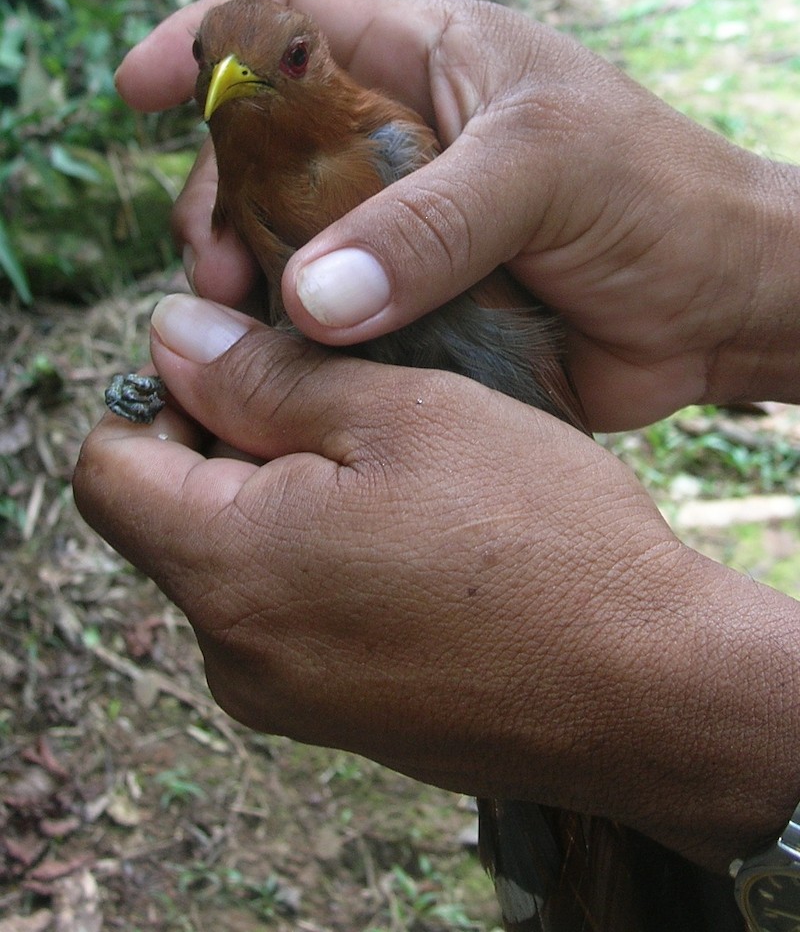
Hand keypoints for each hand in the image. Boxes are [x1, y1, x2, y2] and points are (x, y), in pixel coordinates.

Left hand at [73, 292, 799, 872]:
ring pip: (239, 561)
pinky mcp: (341, 716)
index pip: (109, 465)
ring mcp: (288, 698)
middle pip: (173, 514)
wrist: (649, 690)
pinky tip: (418, 537)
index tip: (252, 364)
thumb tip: (169, 336)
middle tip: (347, 402)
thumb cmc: (538, 538)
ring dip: (290, 499)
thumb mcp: (402, 413)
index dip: (165, 396)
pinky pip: (292, 615)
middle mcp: (235, 654)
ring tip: (397, 470)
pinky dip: (326, 558)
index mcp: (227, 569)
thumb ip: (265, 376)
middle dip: (236, 443)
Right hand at [116, 0, 799, 428]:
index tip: (140, 89)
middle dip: (217, 195)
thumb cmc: (660, 198)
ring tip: (240, 320)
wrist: (725, 307)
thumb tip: (310, 296)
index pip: (293, 16)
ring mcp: (408, 226)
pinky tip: (282, 364)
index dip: (209, 38)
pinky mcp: (421, 305)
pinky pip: (335, 316)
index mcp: (431, 62)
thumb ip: (428, 225)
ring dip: (249, 274)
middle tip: (212, 265)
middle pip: (265, 144)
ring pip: (289, 237)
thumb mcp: (543, 172)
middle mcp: (406, 140)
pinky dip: (299, 338)